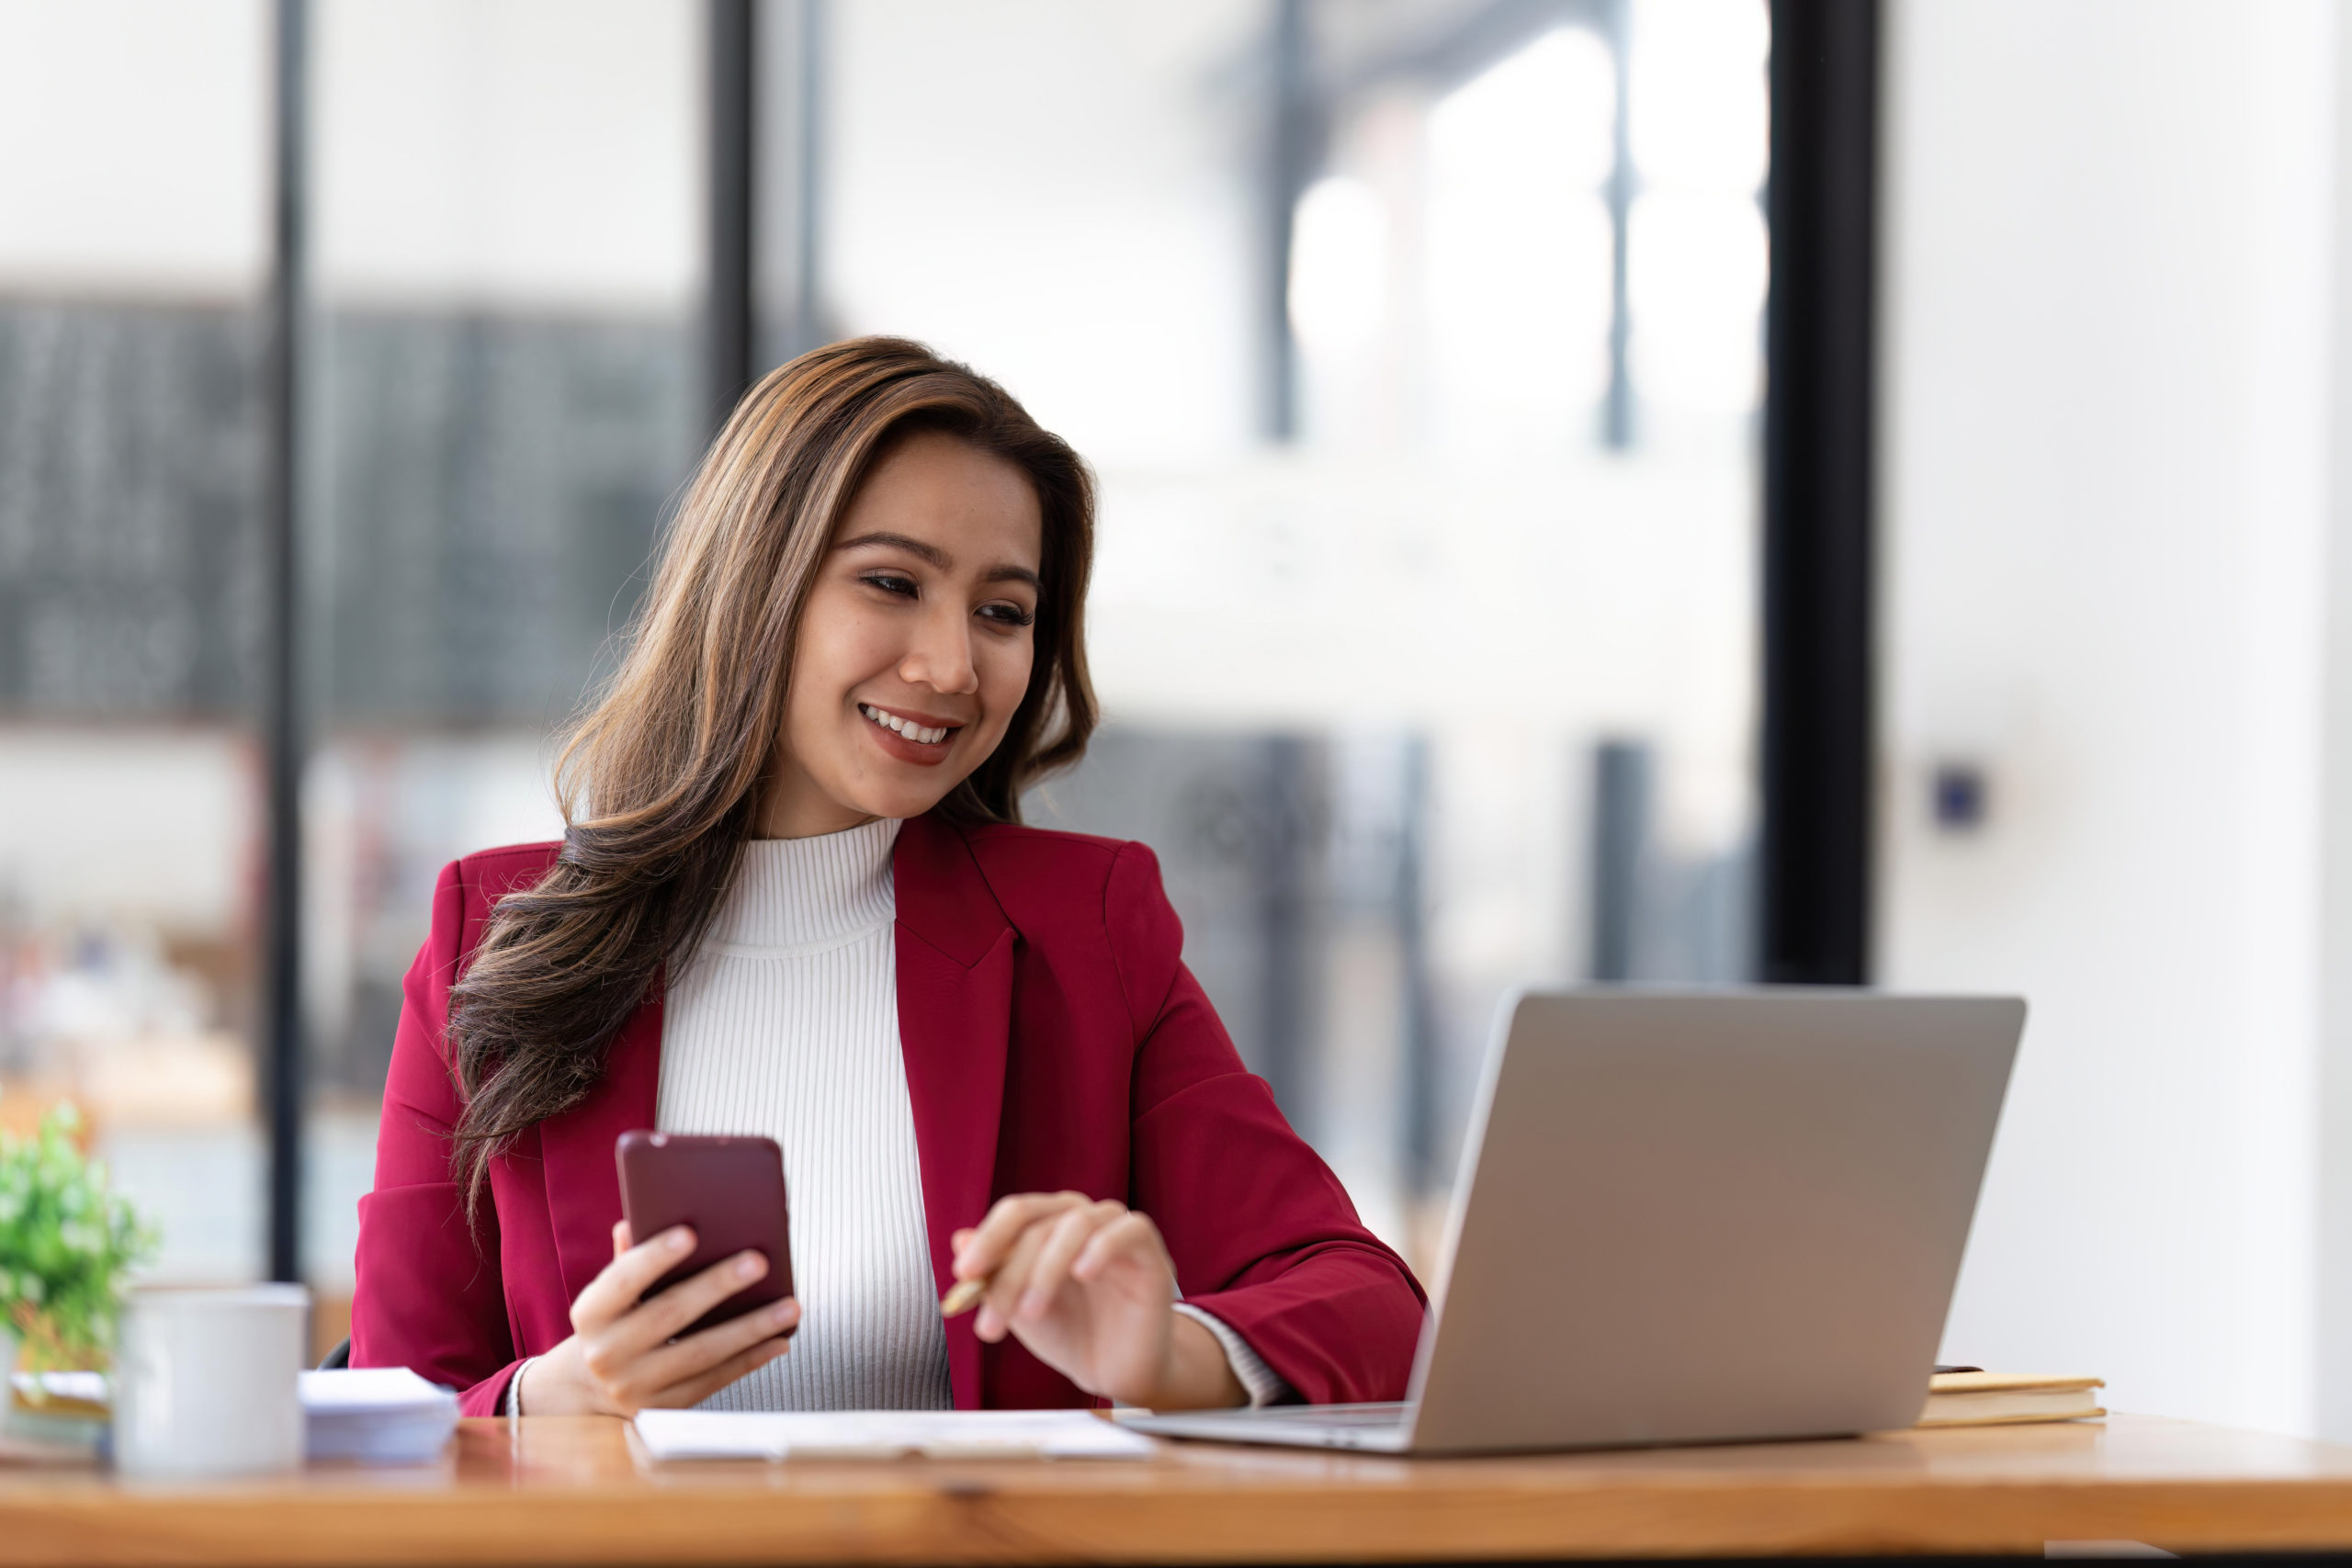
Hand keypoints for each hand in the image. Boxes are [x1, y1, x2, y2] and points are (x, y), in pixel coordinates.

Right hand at [515, 1221, 800, 1415]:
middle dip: (717, 1286)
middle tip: (758, 1262)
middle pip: (669, 1314)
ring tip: (788, 1306)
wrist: (592, 1386)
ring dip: (750, 1329)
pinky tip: (778, 1340)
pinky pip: (714, 1381)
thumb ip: (628, 1258)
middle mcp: (606, 1353)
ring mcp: (635, 1386)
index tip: (690, 1233)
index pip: (622, 1280)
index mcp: (590, 1313)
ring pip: (701, 1353)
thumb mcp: (610, 1292)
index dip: (655, 1257)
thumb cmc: (614, 1322)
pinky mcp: (664, 1408)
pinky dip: (750, 1360)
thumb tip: (637, 1221)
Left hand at [950, 1192, 1244, 1409]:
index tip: (964, 1274)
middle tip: (992, 1320)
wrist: (1114, 1372)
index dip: (988, 1238)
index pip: (1016, 1213)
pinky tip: (1083, 1274)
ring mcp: (1118, 1231)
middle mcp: (1083, 1218)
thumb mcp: (1018, 1309)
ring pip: (1077, 1223)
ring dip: (1046, 1269)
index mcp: (1050, 1224)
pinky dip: (1101, 1247)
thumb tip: (958, 1239)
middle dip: (1009, 1273)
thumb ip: (992, 1275)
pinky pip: (1129, 1229)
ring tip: (1031, 1313)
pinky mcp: (1150, 1252)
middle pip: (1039, 1224)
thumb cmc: (1069, 1334)